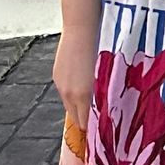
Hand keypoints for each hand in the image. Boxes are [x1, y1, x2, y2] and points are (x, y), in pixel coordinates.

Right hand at [51, 24, 96, 139]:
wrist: (81, 29)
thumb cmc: (102, 48)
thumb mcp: (106, 75)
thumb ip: (103, 94)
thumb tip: (105, 109)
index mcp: (84, 94)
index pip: (85, 123)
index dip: (92, 130)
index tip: (101, 135)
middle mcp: (70, 93)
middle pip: (76, 118)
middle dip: (85, 122)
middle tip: (98, 125)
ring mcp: (61, 85)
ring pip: (70, 106)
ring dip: (79, 108)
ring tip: (91, 108)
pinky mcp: (57, 77)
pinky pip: (65, 94)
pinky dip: (73, 96)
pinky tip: (83, 89)